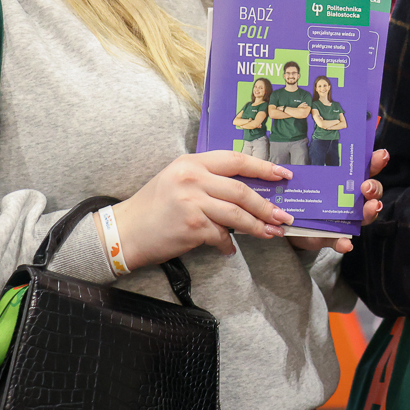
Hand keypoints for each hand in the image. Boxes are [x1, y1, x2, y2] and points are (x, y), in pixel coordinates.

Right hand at [112, 151, 294, 269]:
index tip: (284, 175)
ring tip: (272, 233)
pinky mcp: (192, 225)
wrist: (125, 232)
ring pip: (237, 214)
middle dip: (267, 205)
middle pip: (242, 190)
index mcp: (192, 163)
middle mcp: (192, 178)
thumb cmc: (154, 207)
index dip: (263, 167)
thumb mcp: (178, 180)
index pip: (235, 160)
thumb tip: (247, 191)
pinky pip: (221, 235)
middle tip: (284, 216)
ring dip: (258, 227)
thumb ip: (208, 179)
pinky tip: (230, 249)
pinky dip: (228, 244)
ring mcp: (192, 201)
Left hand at [287, 149, 388, 253]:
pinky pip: (341, 241)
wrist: (286, 220)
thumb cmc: (298, 191)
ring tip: (371, 207)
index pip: (365, 168)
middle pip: (371, 191)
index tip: (381, 155)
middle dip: (374, 187)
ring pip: (365, 215)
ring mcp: (345, 219)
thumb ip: (298, 165)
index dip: (375, 161)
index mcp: (344, 180)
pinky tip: (346, 244)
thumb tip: (290, 164)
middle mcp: (350, 198)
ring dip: (370, 211)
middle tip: (365, 186)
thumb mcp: (298, 175)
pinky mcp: (332, 237)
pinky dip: (344, 243)